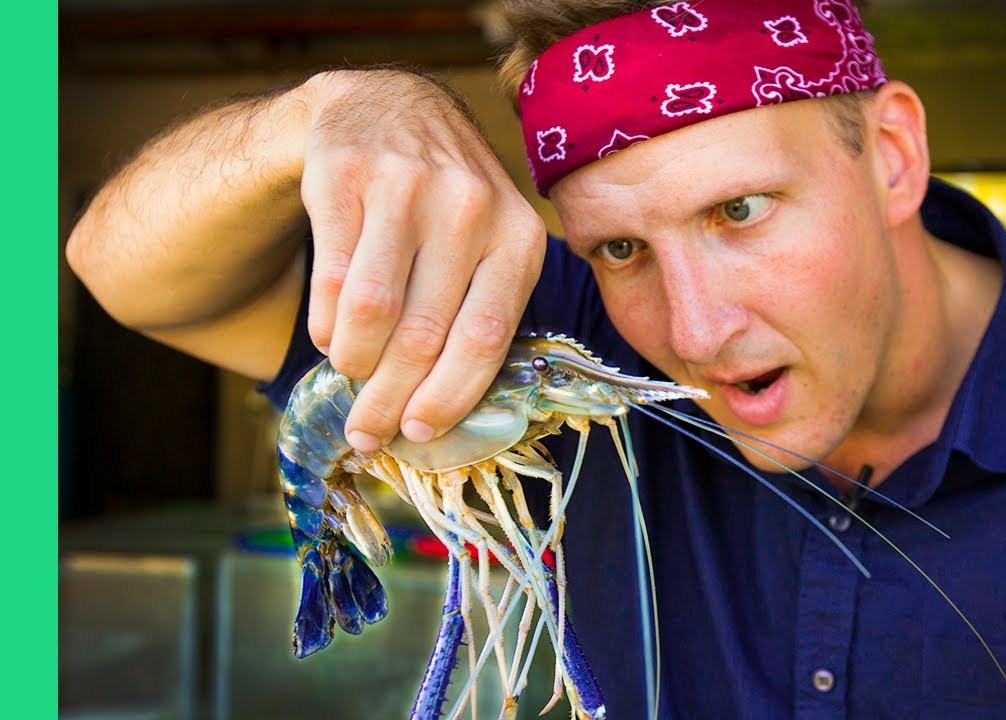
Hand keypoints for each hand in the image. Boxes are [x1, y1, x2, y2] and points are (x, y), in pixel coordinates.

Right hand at [299, 68, 544, 452]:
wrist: (388, 108)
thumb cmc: (447, 201)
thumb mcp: (492, 242)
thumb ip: (483, 312)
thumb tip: (448, 414)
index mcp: (518, 237)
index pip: (485, 340)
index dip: (449, 398)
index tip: (420, 433)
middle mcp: (470, 208)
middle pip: (423, 336)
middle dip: (389, 400)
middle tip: (368, 432)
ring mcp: (407, 188)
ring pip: (372, 315)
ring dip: (354, 364)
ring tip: (351, 374)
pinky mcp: (345, 177)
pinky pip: (330, 282)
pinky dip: (325, 326)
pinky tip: (330, 335)